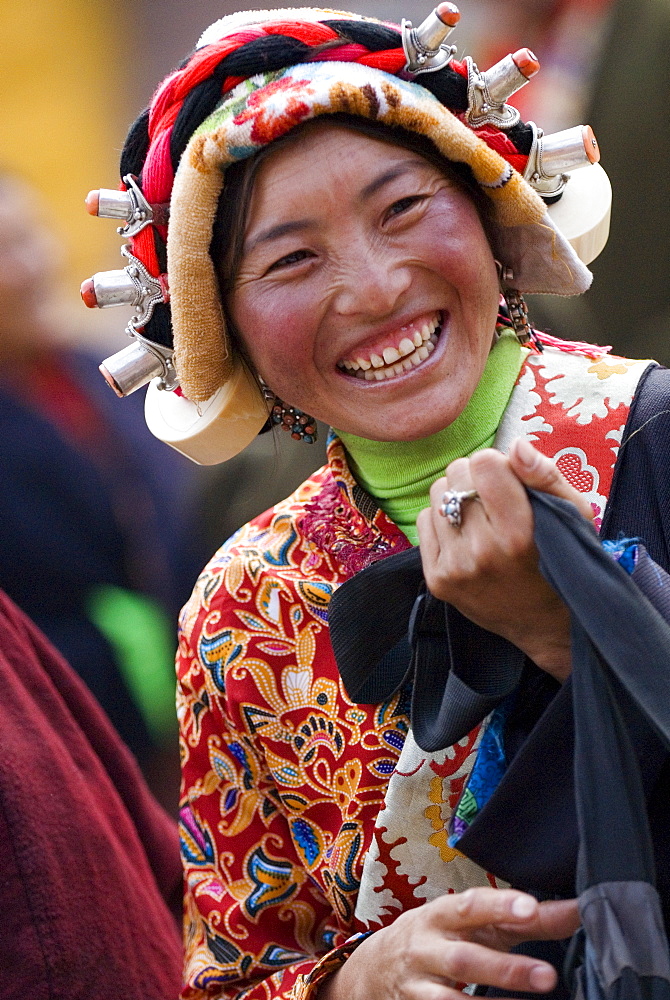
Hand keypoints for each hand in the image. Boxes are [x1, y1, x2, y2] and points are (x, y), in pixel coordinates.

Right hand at [320, 888, 578, 999]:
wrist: (378, 966)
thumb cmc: (444, 937)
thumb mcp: (477, 923)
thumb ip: (526, 919)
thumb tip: (580, 910)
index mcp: (443, 914)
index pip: (471, 905)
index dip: (499, 905)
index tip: (530, 908)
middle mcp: (427, 947)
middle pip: (465, 958)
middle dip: (506, 969)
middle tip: (548, 976)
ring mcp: (419, 986)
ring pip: (450, 999)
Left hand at [416, 438, 593, 680]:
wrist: (547, 625)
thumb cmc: (564, 560)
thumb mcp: (574, 516)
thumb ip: (546, 476)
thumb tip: (515, 445)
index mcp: (519, 533)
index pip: (484, 463)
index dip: (498, 466)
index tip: (510, 482)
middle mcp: (483, 551)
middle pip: (456, 473)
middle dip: (476, 479)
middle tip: (494, 501)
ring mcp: (456, 567)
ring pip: (437, 493)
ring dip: (457, 498)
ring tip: (481, 520)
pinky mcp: (437, 579)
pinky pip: (423, 521)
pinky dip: (442, 522)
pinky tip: (466, 538)